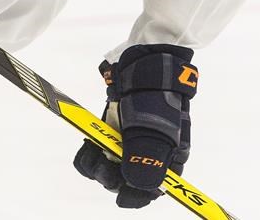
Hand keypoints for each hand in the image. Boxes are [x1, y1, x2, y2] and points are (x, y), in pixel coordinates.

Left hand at [73, 44, 197, 207]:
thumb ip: (147, 158)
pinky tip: (89, 146)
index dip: (137, 195)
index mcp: (170, 157)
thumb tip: (138, 187)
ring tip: (93, 154)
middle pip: (130, 179)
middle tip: (102, 166)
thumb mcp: (153, 127)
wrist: (142, 64)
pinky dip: (92, 153)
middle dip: (113, 178)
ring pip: (112, 167)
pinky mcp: (116, 130)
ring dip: (99, 166)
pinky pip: (101, 151)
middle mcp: (152, 152)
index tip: (121, 195)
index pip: (154, 188)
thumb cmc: (154, 96)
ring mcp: (132, 141)